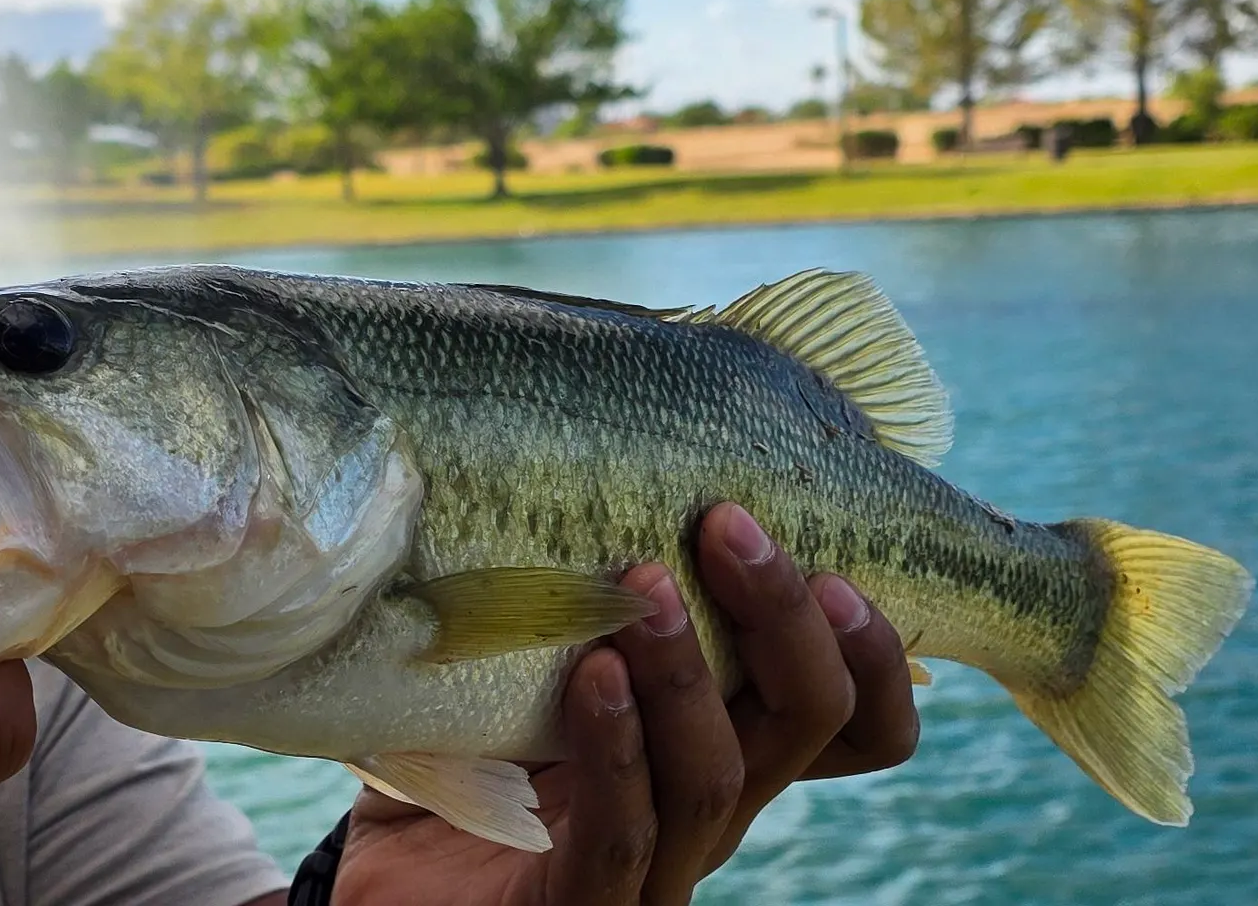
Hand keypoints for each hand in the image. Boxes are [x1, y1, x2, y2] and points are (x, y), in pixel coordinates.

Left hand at [334, 505, 918, 905]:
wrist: (378, 884)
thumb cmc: (461, 734)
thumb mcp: (526, 627)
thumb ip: (567, 548)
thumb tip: (594, 400)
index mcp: (721, 734)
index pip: (854, 715)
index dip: (878, 650)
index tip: (836, 555)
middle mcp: (704, 795)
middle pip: (811, 722)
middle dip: (785, 617)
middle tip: (730, 523)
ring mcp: (650, 860)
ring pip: (722, 773)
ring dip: (692, 666)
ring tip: (643, 583)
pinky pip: (625, 835)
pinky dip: (619, 747)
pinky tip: (593, 674)